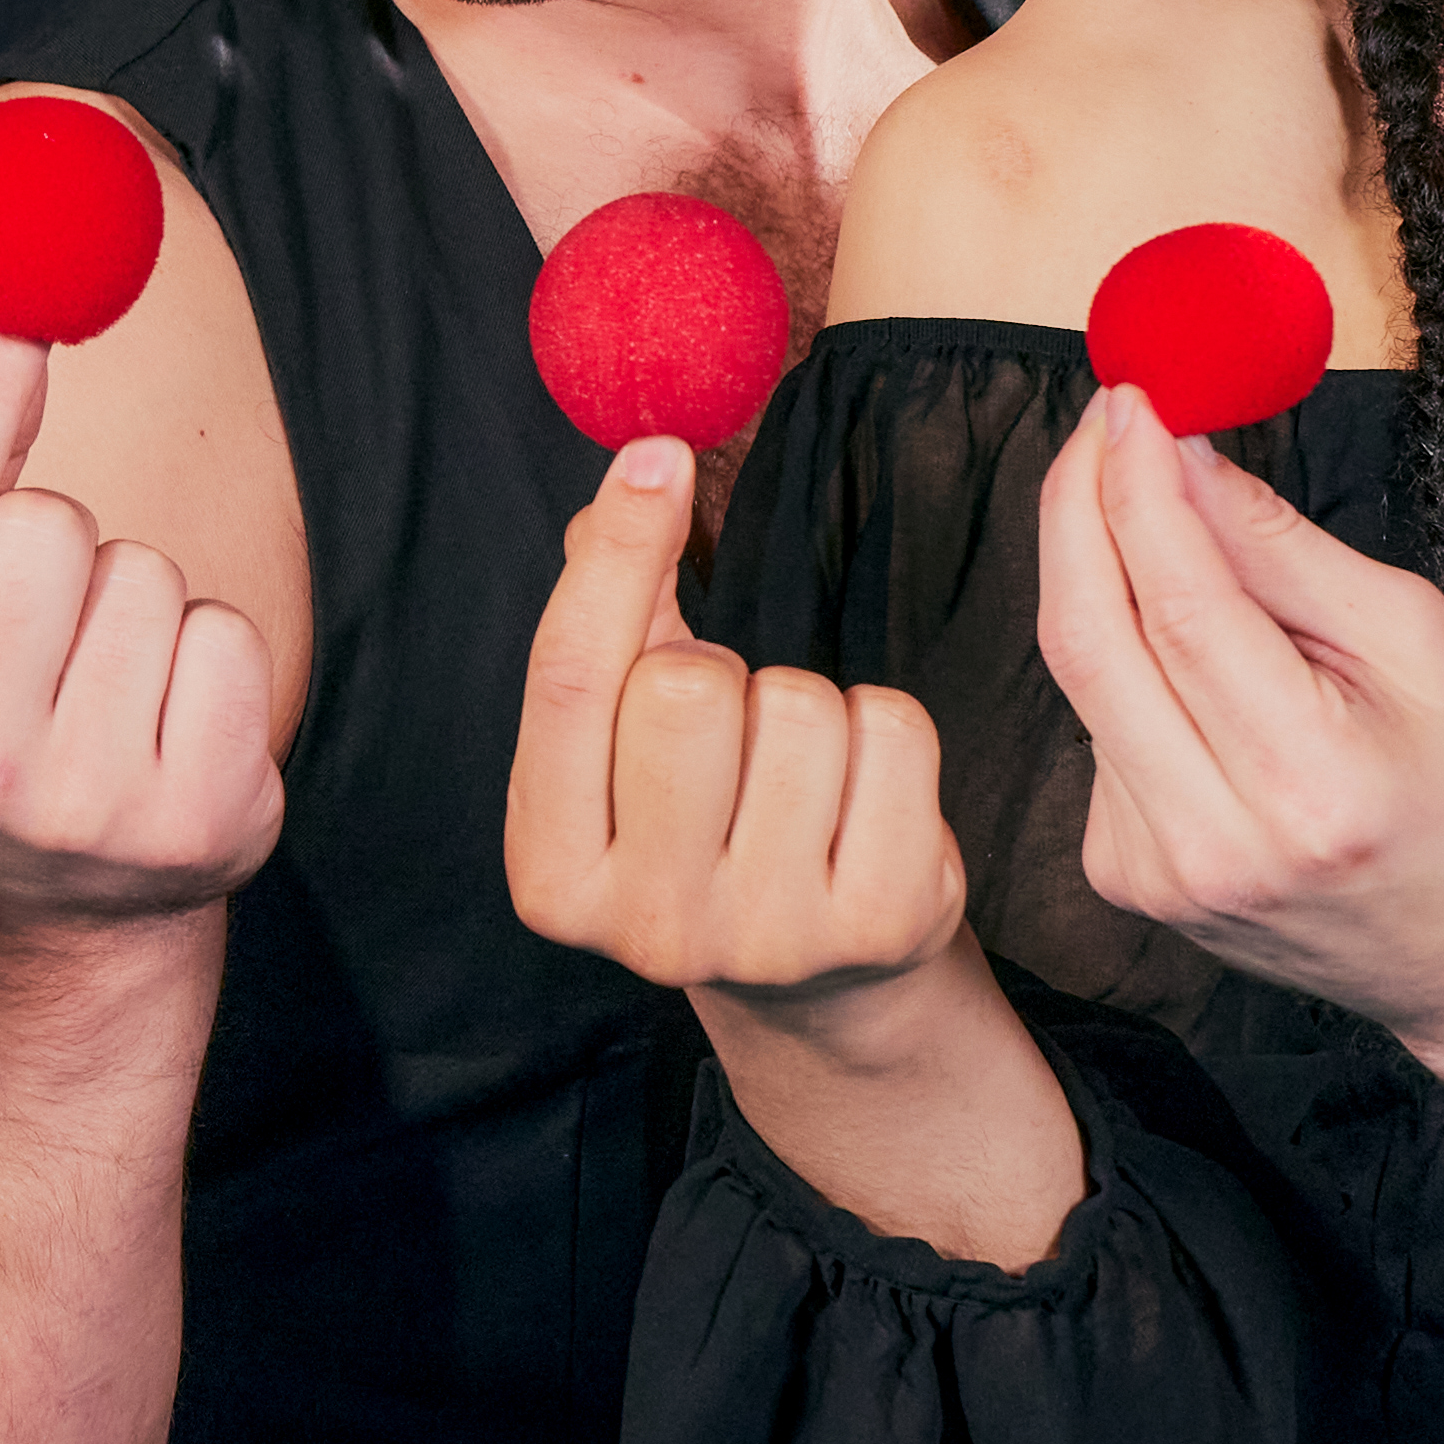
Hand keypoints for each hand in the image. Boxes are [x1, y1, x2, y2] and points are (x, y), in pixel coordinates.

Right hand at [0, 325, 280, 940]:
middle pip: (49, 526)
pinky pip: (227, 636)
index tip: (11, 314)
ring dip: (139, 607)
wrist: (55, 913)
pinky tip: (168, 723)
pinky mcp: (201, 821)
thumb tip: (4, 319)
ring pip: (148, 576)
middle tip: (48, 620)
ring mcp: (89, 804)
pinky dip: (207, 657)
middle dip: (63, 538)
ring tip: (106, 689)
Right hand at [504, 437, 964, 1015]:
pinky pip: (892, 733)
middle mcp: (646, 922)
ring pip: (799, 705)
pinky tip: (860, 795)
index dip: (613, 553)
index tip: (655, 453)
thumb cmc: (703, 829)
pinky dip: (885, 733)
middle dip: (720, 668)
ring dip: (807, 706)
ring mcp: (767, 934)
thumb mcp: (621, 750)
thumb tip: (636, 472)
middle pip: (687, 686)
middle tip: (728, 726)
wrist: (816, 990)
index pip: (568, 680)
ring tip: (796, 775)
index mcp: (551, 871)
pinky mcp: (878, 922)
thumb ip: (610, 618)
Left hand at [1028, 384, 1443, 1057]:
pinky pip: (1098, 729)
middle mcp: (1213, 842)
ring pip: (1083, 679)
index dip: (1137, 487)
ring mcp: (1157, 872)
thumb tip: (1183, 459)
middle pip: (1089, 638)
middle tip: (1106, 423)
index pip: (1179, 604)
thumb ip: (1285, 552)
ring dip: (1104, 576)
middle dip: (1079, 506)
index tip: (1133, 402)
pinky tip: (1189, 652)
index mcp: (1307, 783)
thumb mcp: (1418, 644)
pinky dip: (1126, 659)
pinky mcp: (1125, 877)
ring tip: (1169, 524)